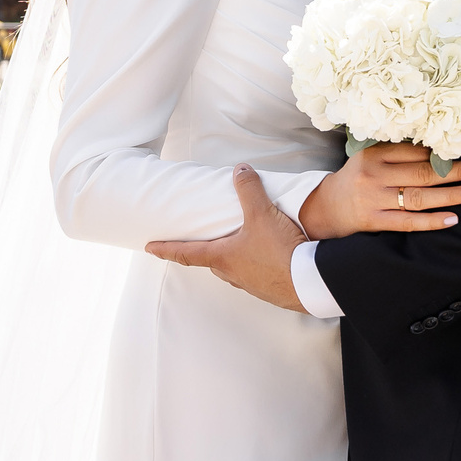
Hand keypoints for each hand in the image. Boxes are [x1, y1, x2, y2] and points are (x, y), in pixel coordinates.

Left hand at [146, 165, 305, 310]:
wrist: (311, 282)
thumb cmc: (281, 251)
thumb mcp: (262, 214)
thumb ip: (249, 190)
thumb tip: (240, 169)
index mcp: (223, 258)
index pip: (186, 253)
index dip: (166, 249)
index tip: (149, 249)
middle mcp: (234, 274)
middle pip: (212, 262)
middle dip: (206, 252)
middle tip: (201, 243)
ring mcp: (253, 285)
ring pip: (235, 270)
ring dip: (234, 259)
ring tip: (240, 246)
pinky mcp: (273, 291)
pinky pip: (258, 276)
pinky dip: (258, 266)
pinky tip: (270, 258)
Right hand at [297, 143, 460, 240]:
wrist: (325, 208)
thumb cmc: (357, 179)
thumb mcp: (370, 159)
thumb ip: (397, 153)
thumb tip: (439, 148)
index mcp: (373, 154)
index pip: (414, 151)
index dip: (442, 151)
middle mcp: (373, 175)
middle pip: (422, 172)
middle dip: (456, 171)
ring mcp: (373, 199)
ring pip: (419, 197)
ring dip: (450, 195)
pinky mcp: (374, 221)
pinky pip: (408, 222)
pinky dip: (431, 221)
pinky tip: (452, 218)